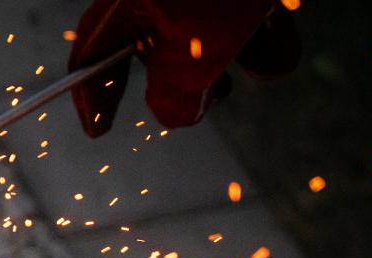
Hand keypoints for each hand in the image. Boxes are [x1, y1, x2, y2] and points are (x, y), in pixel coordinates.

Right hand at [69, 0, 299, 136]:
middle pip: (156, 49)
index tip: (99, 131)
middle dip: (185, 81)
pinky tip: (278, 53)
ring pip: (208, 36)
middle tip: (204, 104)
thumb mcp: (196, 50)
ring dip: (233, 61)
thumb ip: (174, 94)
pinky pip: (245, 19)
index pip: (93, 55)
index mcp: (130, 2)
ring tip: (255, 70)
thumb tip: (174, 117)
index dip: (93, 96)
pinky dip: (262, 39)